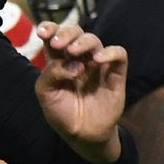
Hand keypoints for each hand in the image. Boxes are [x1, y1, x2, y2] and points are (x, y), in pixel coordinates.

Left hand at [34, 20, 126, 163]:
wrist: (81, 134)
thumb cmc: (61, 112)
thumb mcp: (45, 93)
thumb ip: (51, 74)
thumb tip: (72, 63)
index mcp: (58, 60)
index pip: (55, 35)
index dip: (50, 28)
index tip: (43, 32)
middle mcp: (78, 58)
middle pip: (75, 33)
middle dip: (66, 33)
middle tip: (58, 44)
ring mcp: (97, 65)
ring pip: (94, 40)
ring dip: (83, 42)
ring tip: (74, 53)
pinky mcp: (115, 74)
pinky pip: (119, 55)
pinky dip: (110, 52)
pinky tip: (98, 60)